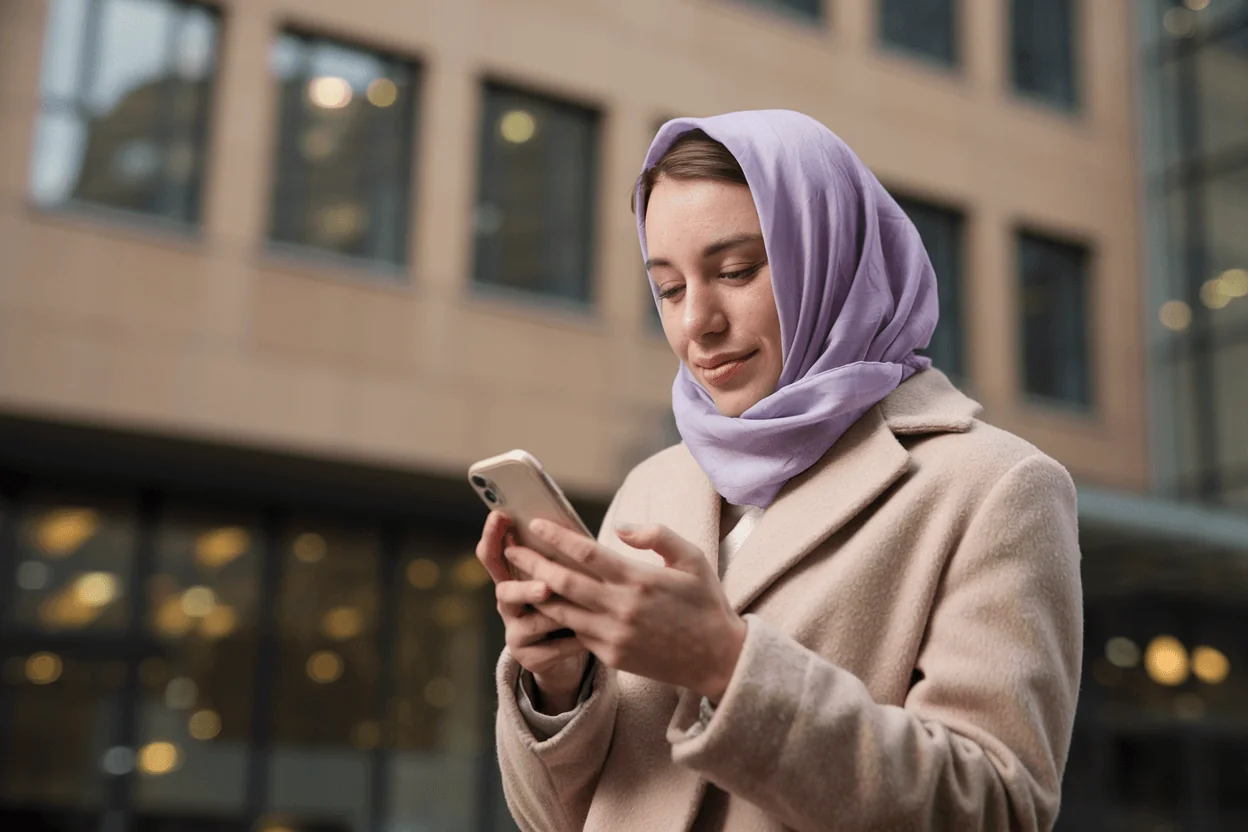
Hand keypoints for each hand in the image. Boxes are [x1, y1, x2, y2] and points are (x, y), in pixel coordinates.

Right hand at [475, 511, 589, 714]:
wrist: (567, 652)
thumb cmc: (569, 601)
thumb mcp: (561, 578)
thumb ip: (558, 557)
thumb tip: (567, 525)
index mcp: (512, 578)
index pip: (493, 554)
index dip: (492, 536)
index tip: (500, 515)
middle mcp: (508, 605)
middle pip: (504, 592)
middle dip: (523, 588)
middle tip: (545, 587)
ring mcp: (516, 633)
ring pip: (530, 623)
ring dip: (553, 617)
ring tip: (575, 614)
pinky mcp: (529, 659)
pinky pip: (549, 650)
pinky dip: (569, 643)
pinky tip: (586, 639)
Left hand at [505, 519, 746, 702]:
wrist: (718, 660)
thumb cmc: (706, 603)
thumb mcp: (693, 559)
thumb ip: (657, 536)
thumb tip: (620, 527)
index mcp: (640, 580)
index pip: (587, 554)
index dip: (558, 537)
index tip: (536, 524)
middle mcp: (621, 609)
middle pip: (564, 582)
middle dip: (533, 564)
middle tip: (511, 549)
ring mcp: (613, 636)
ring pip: (562, 611)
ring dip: (537, 593)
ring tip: (517, 576)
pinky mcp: (612, 656)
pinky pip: (577, 633)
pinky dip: (558, 618)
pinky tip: (543, 605)